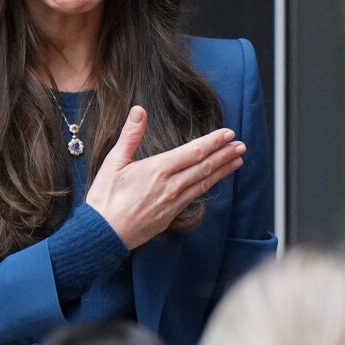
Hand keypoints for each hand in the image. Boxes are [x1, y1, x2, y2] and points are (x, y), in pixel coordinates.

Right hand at [85, 106, 245, 248]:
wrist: (104, 234)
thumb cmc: (105, 198)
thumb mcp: (113, 162)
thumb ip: (130, 135)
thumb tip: (140, 110)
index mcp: (157, 169)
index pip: (193, 151)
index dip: (213, 141)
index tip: (227, 133)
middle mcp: (170, 186)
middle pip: (204, 166)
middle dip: (224, 154)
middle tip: (240, 145)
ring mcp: (173, 202)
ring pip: (203, 183)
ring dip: (222, 170)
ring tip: (237, 161)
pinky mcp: (171, 215)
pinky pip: (195, 196)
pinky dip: (208, 185)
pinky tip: (213, 181)